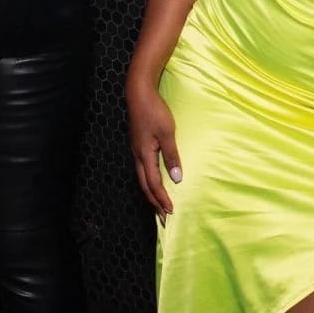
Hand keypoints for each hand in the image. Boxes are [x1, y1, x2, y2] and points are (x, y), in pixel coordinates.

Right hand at [125, 76, 181, 218]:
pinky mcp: (139, 146)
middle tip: (163, 217)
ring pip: (142, 179)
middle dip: (154, 202)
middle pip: (145, 186)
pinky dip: (149, 182)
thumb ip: (171, 156)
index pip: (153, 184)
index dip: (162, 199)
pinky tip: (155, 182)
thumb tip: (176, 179)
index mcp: (144, 156)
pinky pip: (143, 170)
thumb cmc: (155, 112)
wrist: (139, 95)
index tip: (170, 212)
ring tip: (159, 205)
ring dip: (151, 193)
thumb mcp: (167, 133)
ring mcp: (137, 152)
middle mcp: (138, 157)